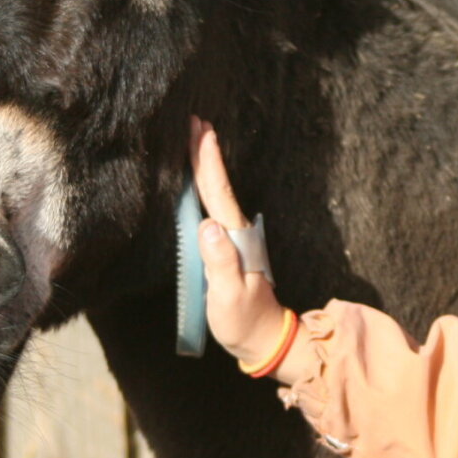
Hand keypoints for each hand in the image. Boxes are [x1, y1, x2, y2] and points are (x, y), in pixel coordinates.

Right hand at [189, 116, 287, 364]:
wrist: (262, 337)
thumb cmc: (243, 319)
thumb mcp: (229, 295)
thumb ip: (219, 262)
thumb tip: (207, 227)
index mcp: (234, 237)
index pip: (218, 192)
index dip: (209, 161)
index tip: (202, 131)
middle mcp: (234, 232)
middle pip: (216, 185)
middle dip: (205, 152)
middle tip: (195, 120)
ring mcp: (230, 239)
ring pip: (214, 194)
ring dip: (204, 166)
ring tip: (195, 140)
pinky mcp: (224, 249)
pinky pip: (210, 209)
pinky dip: (203, 188)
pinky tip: (196, 182)